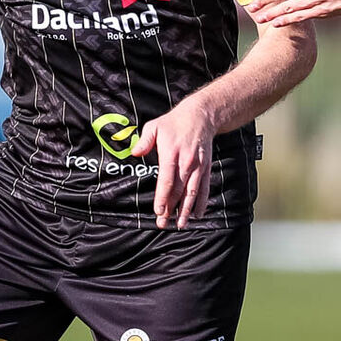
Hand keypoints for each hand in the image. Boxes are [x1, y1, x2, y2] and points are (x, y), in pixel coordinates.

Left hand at [132, 98, 218, 228]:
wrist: (200, 116)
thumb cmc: (174, 122)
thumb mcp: (155, 126)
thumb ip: (144, 141)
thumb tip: (135, 153)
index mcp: (171, 153)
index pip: (166, 180)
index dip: (163, 197)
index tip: (158, 211)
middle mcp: (186, 162)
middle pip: (178, 190)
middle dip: (171, 209)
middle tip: (163, 224)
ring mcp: (197, 166)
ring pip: (192, 192)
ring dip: (186, 210)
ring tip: (180, 225)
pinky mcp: (205, 168)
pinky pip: (204, 188)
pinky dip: (201, 202)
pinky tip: (197, 215)